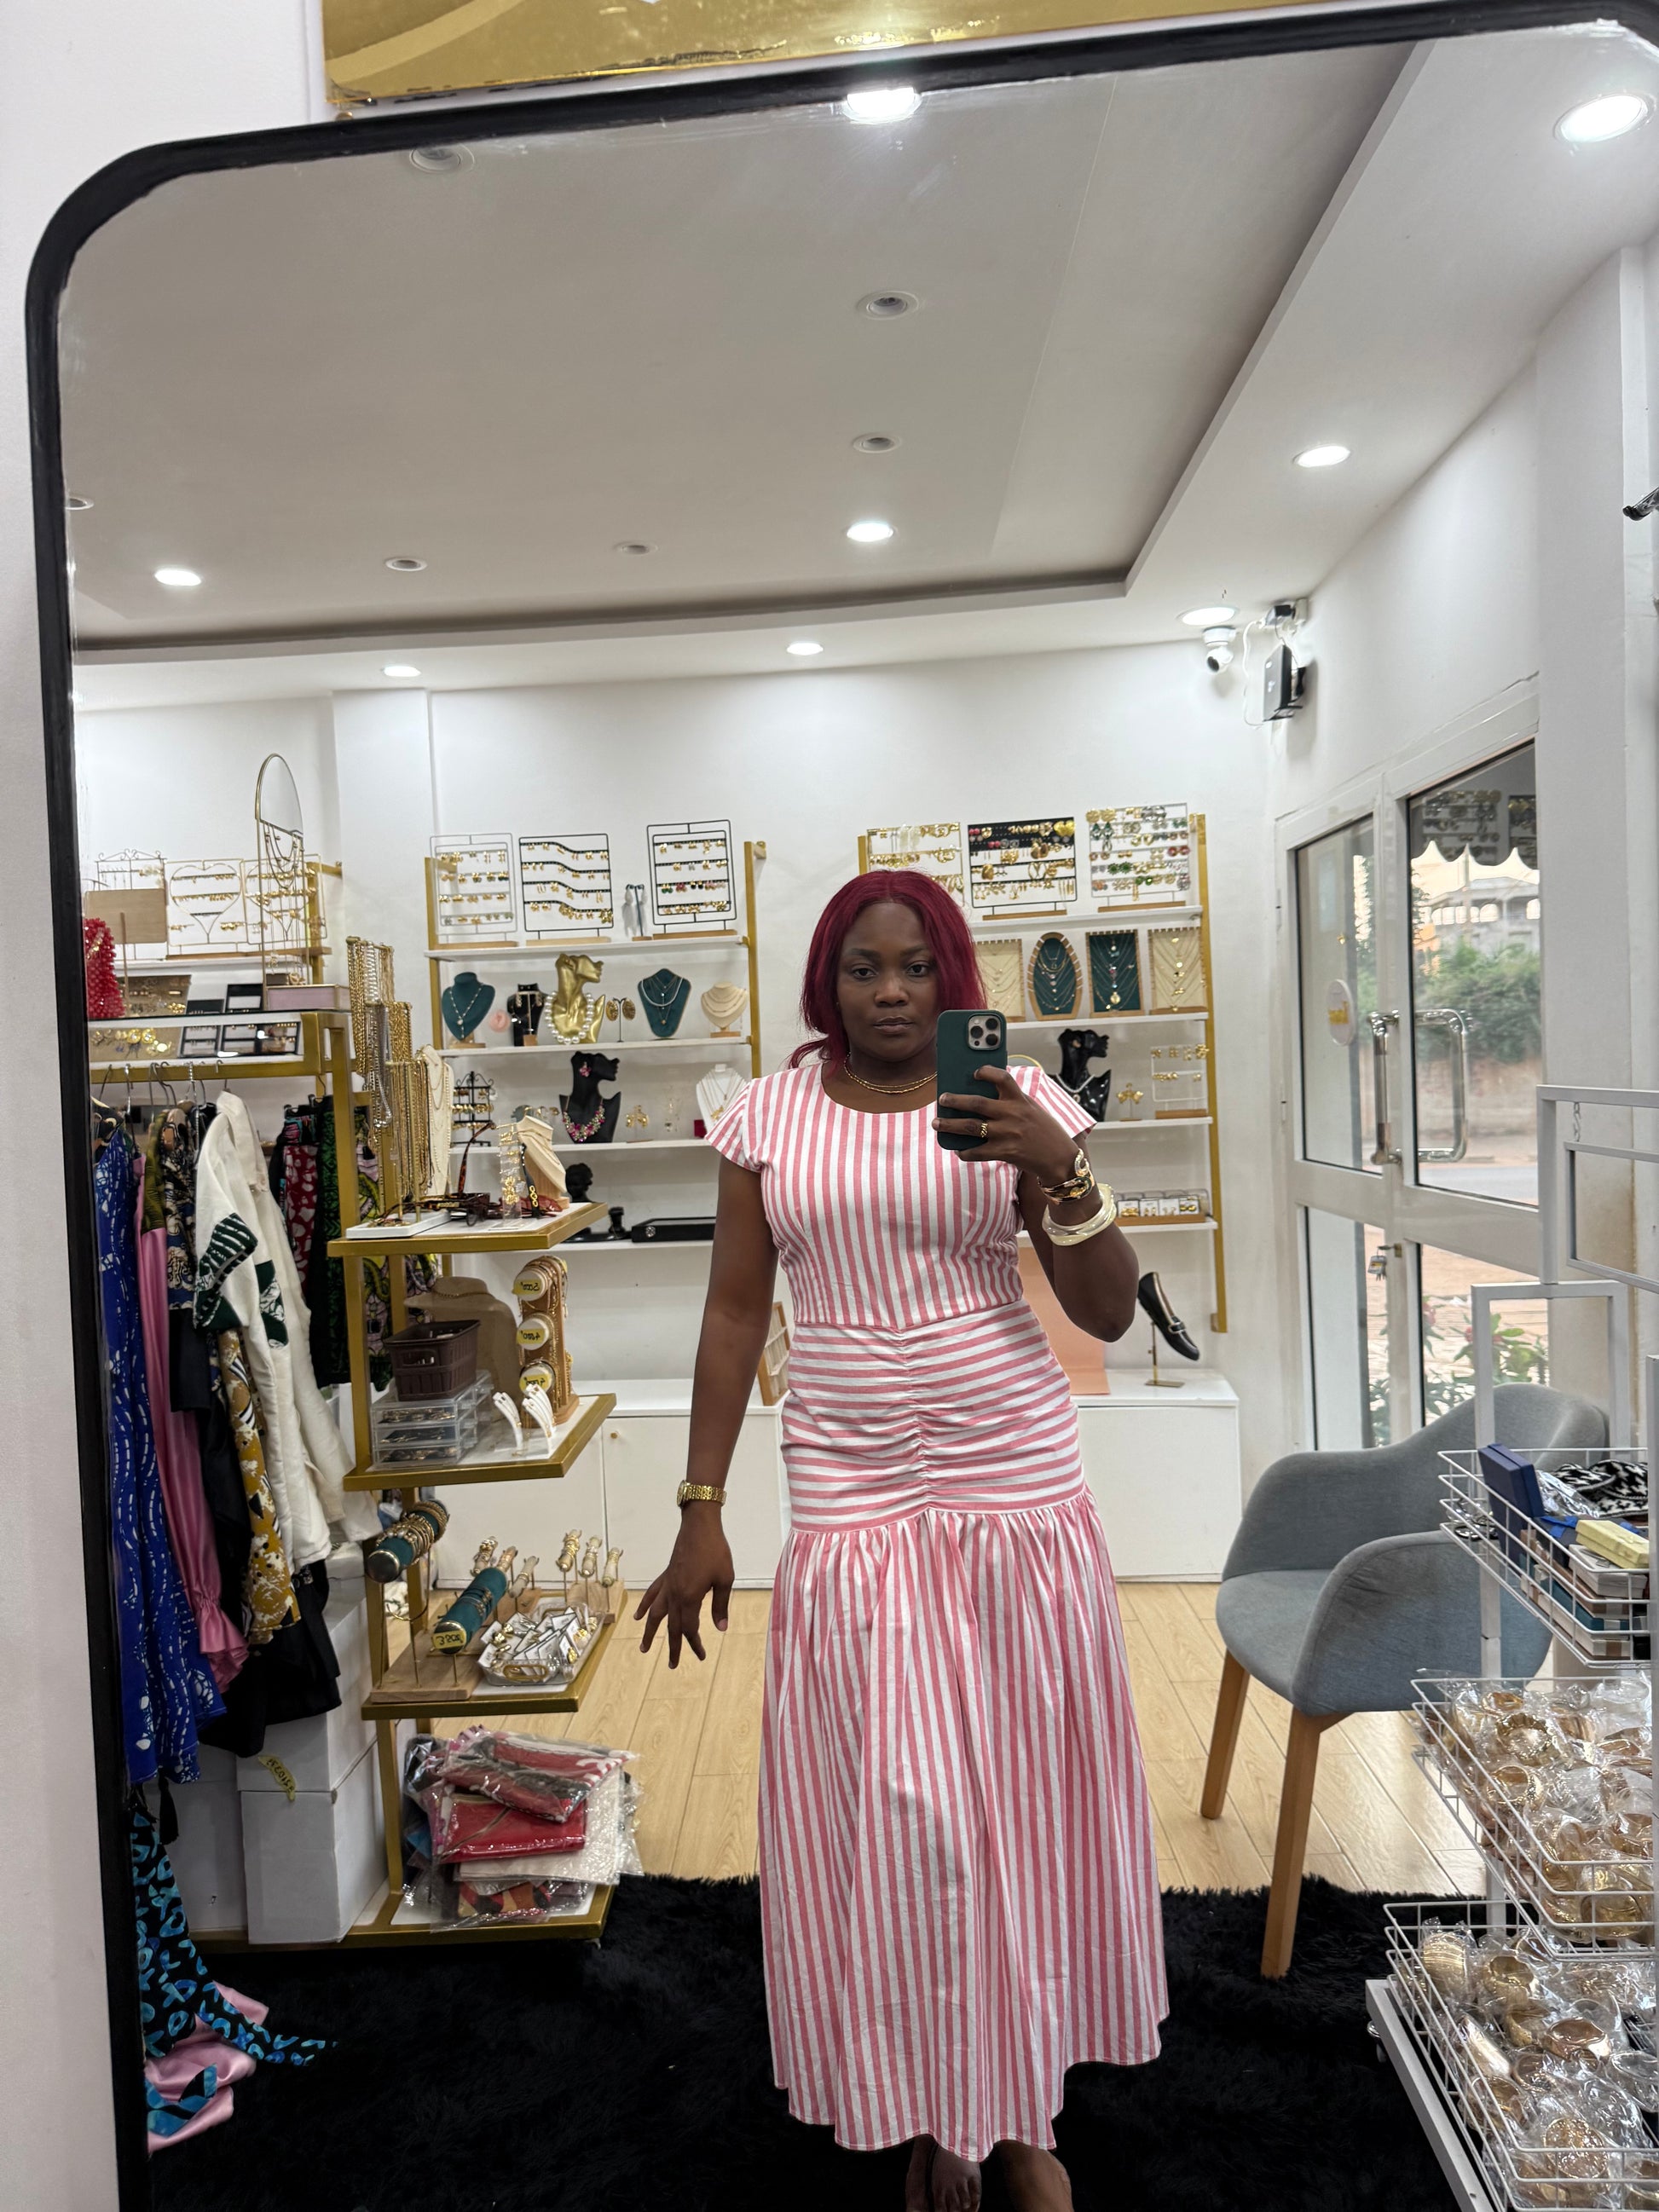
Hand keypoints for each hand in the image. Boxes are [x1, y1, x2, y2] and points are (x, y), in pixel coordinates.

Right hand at [634, 1506, 733, 1667]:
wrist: (700, 1525)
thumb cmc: (716, 1551)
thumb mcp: (725, 1579)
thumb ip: (721, 1605)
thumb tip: (721, 1628)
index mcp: (690, 1597)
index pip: (689, 1628)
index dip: (694, 1643)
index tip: (701, 1655)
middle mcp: (674, 1594)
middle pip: (672, 1626)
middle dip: (673, 1647)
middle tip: (672, 1665)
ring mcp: (668, 1584)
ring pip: (655, 1614)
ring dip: (649, 1632)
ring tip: (643, 1648)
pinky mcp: (667, 1575)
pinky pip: (653, 1594)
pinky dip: (645, 1606)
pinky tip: (637, 1616)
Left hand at [934, 1065, 1075, 1183]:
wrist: (1059, 1158)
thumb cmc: (1044, 1131)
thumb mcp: (1032, 1109)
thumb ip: (1013, 1101)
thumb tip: (983, 1094)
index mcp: (1020, 1100)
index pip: (1002, 1078)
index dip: (987, 1072)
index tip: (974, 1072)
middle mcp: (1012, 1115)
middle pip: (977, 1103)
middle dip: (955, 1101)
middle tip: (942, 1099)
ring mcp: (1007, 1134)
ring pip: (971, 1127)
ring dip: (951, 1125)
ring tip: (937, 1124)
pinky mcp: (1004, 1152)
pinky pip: (977, 1152)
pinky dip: (965, 1152)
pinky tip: (958, 1150)